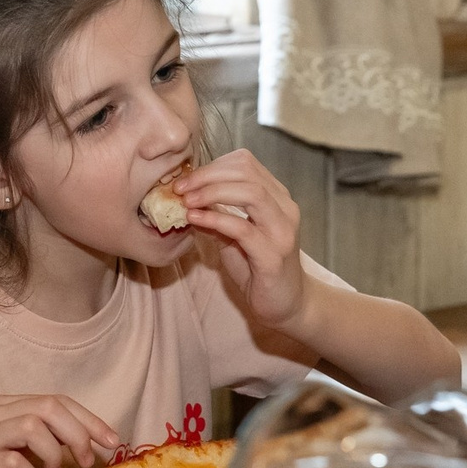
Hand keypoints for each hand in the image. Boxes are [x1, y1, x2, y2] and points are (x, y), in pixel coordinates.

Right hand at [0, 394, 119, 467]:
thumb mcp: (5, 449)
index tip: (112, 441)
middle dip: (79, 433)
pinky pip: (13, 462)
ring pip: (33, 426)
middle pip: (49, 407)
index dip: (89, 419)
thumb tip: (80, 448)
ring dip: (54, 454)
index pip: (56, 401)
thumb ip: (34, 442)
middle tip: (86, 461)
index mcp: (3, 407)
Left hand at [173, 150, 306, 326]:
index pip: (245, 163)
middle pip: (247, 172)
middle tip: (180, 188)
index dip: (212, 166)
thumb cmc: (258, 268)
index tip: (186, 179)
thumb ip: (217, 214)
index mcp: (277, 197)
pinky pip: (243, 229)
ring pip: (251, 193)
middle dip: (208, 176)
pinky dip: (216, 219)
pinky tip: (195, 219)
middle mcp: (285, 208)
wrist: (286, 304)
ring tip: (186, 201)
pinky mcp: (273, 256)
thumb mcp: (233, 236)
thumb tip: (187, 197)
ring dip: (212, 192)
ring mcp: (282, 231)